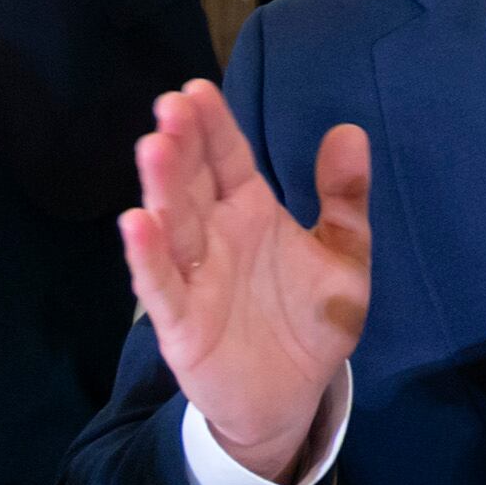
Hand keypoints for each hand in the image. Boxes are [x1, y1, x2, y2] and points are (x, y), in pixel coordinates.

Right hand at [119, 83, 371, 482]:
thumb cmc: (310, 319)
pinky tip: (136, 223)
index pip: (228, 160)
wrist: (295, 394)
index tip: (196, 90)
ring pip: (173, 226)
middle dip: (182, 146)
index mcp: (251, 214)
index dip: (213, 127)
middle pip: (193, 184)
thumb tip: (348, 131)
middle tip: (171, 107)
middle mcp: (216, 238)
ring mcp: (195, 278)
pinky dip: (148, 257)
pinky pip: (162, 286)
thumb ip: (345, 198)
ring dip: (161, 188)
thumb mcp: (344, 256)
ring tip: (153, 147)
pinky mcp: (182, 323)